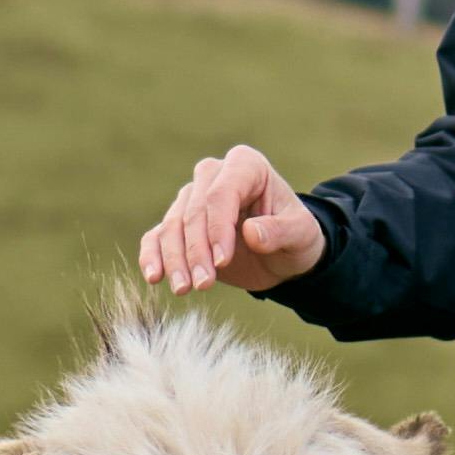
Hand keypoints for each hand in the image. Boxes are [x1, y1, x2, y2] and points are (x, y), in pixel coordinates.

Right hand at [136, 145, 322, 294]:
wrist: (283, 253)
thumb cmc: (295, 236)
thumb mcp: (301, 234)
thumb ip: (280, 231)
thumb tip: (251, 233)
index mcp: (246, 165)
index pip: (221, 194)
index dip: (218, 228)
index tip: (222, 262)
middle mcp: (214, 175)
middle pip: (193, 211)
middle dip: (196, 251)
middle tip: (204, 284)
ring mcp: (192, 198)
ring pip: (172, 226)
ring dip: (175, 260)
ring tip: (183, 289)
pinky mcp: (178, 224)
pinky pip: (157, 236)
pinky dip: (152, 256)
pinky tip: (154, 277)